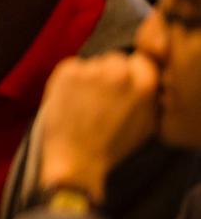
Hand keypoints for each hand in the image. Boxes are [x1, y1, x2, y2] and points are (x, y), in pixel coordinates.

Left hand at [38, 52, 158, 201]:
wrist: (77, 159)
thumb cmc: (112, 146)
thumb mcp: (147, 124)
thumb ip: (150, 97)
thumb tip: (148, 79)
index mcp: (144, 86)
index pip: (140, 61)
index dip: (132, 74)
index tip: (124, 88)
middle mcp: (119, 74)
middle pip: (115, 59)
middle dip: (111, 74)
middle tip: (103, 97)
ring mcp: (91, 71)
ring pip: (93, 63)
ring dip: (91, 76)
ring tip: (87, 102)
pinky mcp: (67, 72)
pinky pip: (73, 66)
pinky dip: (71, 78)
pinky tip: (72, 99)